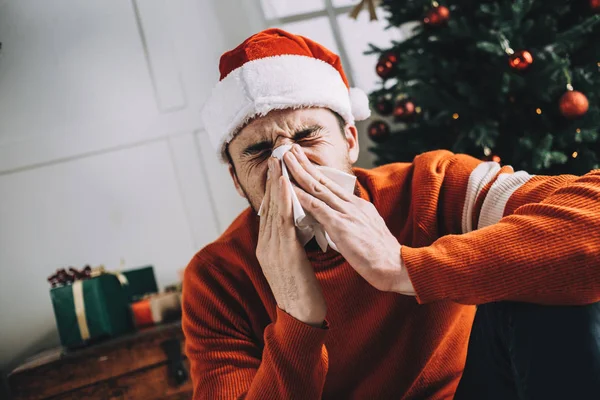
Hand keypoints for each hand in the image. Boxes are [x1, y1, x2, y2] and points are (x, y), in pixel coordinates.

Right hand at [256, 156, 326, 325]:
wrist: (300, 318)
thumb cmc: (300, 291)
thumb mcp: (291, 264)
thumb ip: (288, 245)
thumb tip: (293, 229)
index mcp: (267, 247)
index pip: (269, 212)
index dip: (272, 188)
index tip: (276, 167)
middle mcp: (266, 245)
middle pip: (269, 206)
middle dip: (272, 178)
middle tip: (276, 154)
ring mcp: (273, 249)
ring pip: (274, 209)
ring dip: (277, 183)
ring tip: (280, 162)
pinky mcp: (285, 254)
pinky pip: (284, 222)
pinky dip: (284, 201)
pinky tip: (287, 185)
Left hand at [283, 145, 414, 294]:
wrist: (395, 265)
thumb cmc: (380, 255)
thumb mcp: (365, 231)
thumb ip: (350, 223)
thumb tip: (335, 222)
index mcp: (357, 206)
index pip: (331, 184)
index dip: (314, 171)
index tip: (301, 159)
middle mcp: (352, 205)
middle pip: (323, 180)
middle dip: (304, 163)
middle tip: (289, 148)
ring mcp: (347, 213)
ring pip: (318, 188)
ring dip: (299, 173)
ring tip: (286, 159)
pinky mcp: (341, 226)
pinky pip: (318, 208)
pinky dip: (302, 197)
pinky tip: (290, 189)